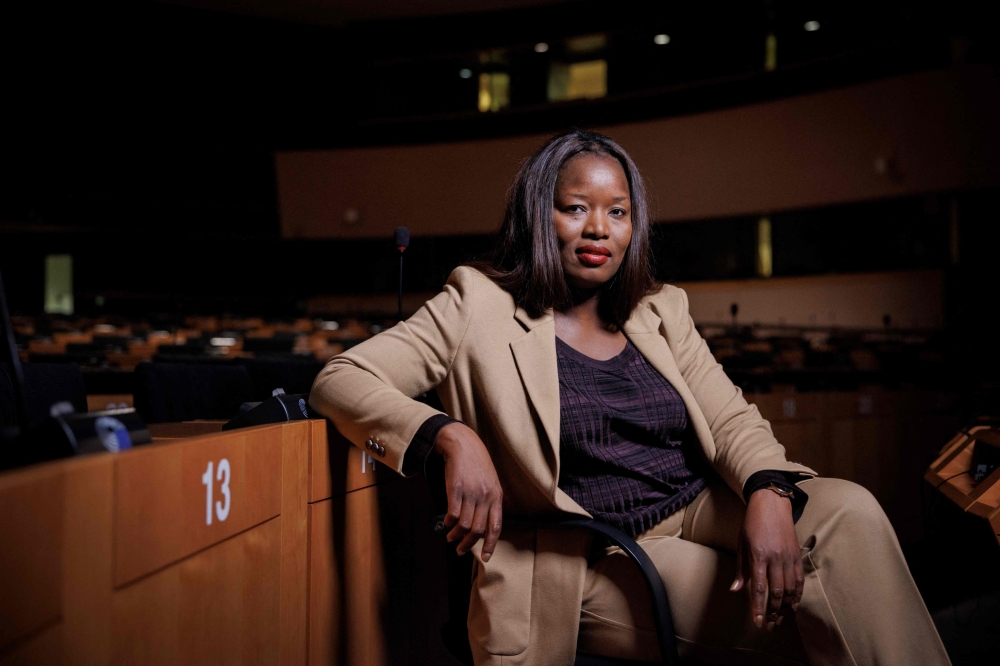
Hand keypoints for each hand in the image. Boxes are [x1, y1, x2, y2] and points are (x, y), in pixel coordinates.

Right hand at [435, 422, 503, 561]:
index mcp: (496, 496)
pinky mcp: (456, 488)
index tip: (485, 557)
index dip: (490, 544)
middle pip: (478, 529)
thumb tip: (484, 525)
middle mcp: (485, 496)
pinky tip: (446, 522)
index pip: (495, 526)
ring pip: (464, 524)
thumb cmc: (476, 464)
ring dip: (456, 535)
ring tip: (451, 537)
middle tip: (460, 550)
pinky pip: (453, 513)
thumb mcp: (490, 482)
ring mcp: (471, 492)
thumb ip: (490, 501)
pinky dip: (448, 522)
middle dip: (468, 544)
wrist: (463, 444)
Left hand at [730, 489, 803, 630]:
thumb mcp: (741, 543)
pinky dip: (797, 595)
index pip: (759, 588)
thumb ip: (741, 569)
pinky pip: (799, 580)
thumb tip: (736, 590)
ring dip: (784, 608)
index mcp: (758, 555)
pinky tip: (793, 605)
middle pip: (776, 593)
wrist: (771, 503)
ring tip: (779, 620)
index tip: (757, 623)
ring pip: (789, 590)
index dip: (758, 608)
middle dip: (772, 613)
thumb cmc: (752, 523)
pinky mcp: (797, 556)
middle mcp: (775, 558)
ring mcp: (789, 557)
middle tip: (768, 626)